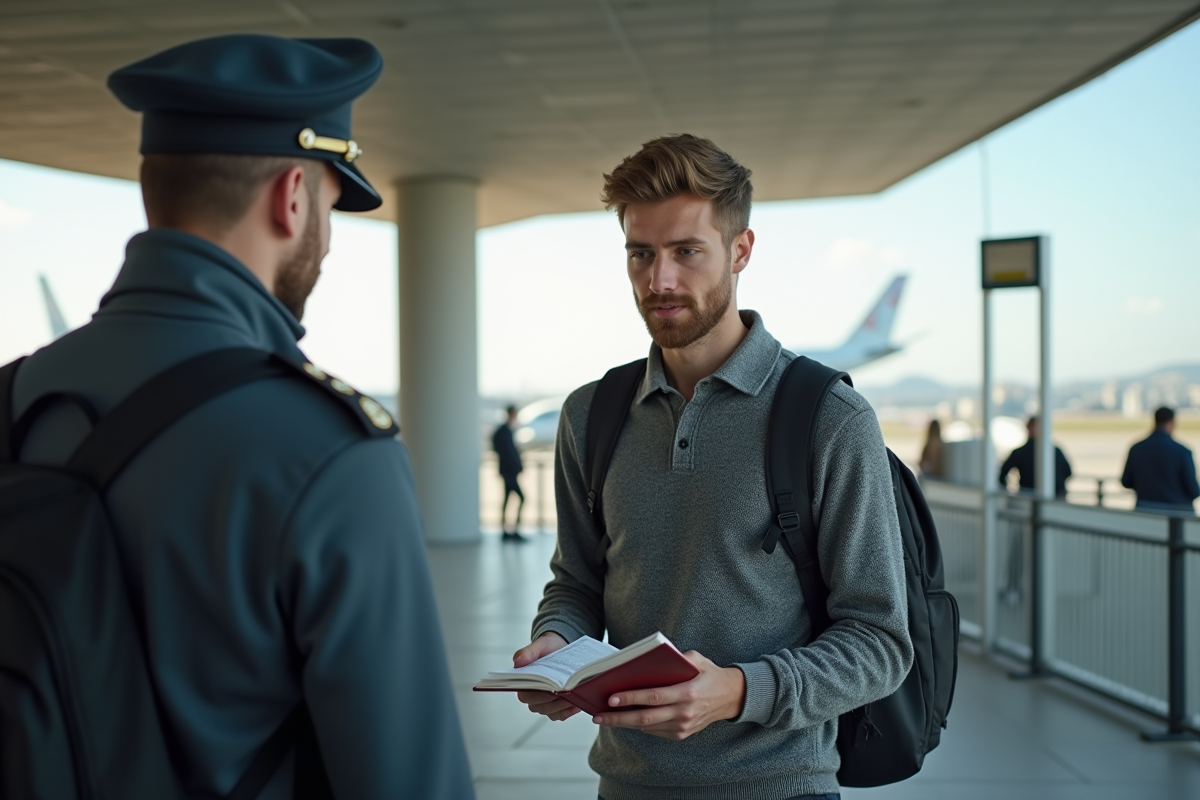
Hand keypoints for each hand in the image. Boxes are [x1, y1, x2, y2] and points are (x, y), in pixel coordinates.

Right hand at [512, 633, 580, 720]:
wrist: (562, 647)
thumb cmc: (549, 647)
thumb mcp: (540, 645)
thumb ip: (528, 652)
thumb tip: (517, 661)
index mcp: (524, 681)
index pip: (526, 694)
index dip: (538, 695)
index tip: (552, 689)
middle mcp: (531, 694)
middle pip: (539, 706)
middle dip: (553, 701)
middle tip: (567, 693)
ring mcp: (544, 702)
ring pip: (550, 712)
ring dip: (562, 706)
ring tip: (574, 698)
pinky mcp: (555, 705)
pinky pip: (559, 714)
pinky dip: (567, 711)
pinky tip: (576, 704)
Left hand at [590, 650, 744, 740]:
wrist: (732, 697)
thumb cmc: (710, 674)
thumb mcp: (697, 659)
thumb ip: (676, 658)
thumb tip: (649, 659)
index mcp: (688, 692)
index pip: (654, 697)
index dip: (631, 698)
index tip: (611, 698)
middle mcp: (685, 712)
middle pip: (645, 718)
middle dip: (619, 717)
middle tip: (599, 715)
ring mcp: (683, 726)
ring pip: (647, 728)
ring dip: (624, 723)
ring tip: (605, 718)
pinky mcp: (681, 734)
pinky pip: (655, 731)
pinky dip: (638, 726)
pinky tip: (624, 719)